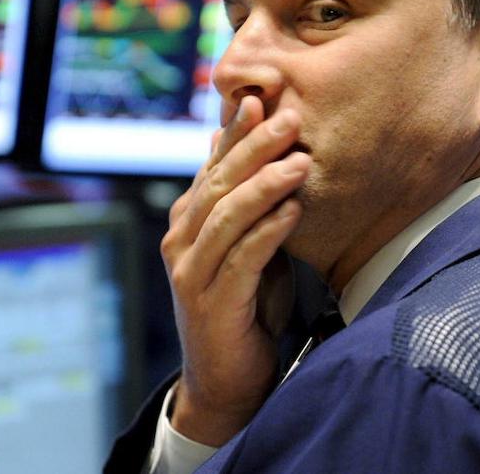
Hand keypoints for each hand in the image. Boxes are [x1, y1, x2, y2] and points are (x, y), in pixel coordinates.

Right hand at [161, 95, 310, 445]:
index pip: (212, 166)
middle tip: (288, 119)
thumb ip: (244, 203)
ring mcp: (191, 273)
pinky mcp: (211, 302)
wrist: (227, 381)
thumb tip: (243, 146)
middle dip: (253, 148)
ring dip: (264, 185)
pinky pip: (241, 258)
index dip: (235, 133)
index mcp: (187, 221)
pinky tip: (293, 210)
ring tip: (299, 162)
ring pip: (227, 216)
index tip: (262, 99)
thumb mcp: (245, 245)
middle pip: (218, 183)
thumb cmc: (244, 307)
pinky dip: (268, 231)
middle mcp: (180, 241)